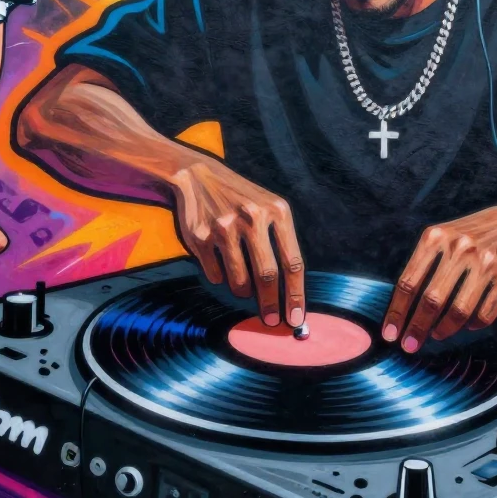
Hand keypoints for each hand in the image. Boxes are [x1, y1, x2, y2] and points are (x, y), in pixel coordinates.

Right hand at [169, 157, 304, 327]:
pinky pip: (215, 275)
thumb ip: (282, 245)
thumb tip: (290, 294)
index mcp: (277, 211)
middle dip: (271, 305)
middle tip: (271, 321)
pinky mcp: (200, 236)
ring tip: (243, 287)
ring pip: (239, 280)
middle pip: (267, 275)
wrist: (200, 176)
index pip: (292, 262)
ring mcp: (224, 227)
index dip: (295, 295)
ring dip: (243, 292)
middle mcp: (251, 217)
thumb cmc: (243, 200)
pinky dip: (220, 278)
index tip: (296, 318)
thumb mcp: (270, 209)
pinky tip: (220, 264)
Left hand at [382, 206, 496, 352]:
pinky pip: (484, 314)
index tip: (390, 334)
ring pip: (460, 311)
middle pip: (432, 300)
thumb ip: (422, 263)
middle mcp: (460, 249)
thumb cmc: (468, 235)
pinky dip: (472, 325)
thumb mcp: (441, 236)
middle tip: (409, 346)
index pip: (409, 282)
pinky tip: (465, 325)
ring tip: (436, 334)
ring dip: (444, 329)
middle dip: (417, 328)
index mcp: (436, 238)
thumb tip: (401, 307)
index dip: (397, 312)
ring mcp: (486, 264)